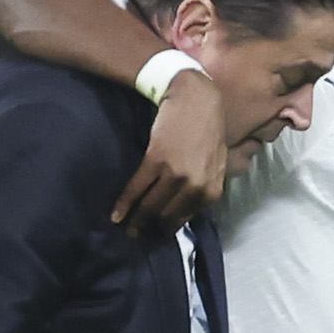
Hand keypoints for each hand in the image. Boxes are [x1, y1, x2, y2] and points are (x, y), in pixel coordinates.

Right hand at [115, 70, 226, 233]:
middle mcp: (195, 186)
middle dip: (150, 228)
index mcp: (211, 190)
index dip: (167, 229)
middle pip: (166, 215)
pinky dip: (125, 203)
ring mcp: (176, 174)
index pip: (185, 218)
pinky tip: (116, 214)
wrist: (196, 97)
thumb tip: (187, 210)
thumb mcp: (217, 163)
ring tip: (126, 228)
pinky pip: (137, 188)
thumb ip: (205, 186)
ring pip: (151, 205)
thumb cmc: (207, 128)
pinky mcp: (156, 161)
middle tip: (136, 234)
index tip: (155, 235)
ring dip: (135, 220)